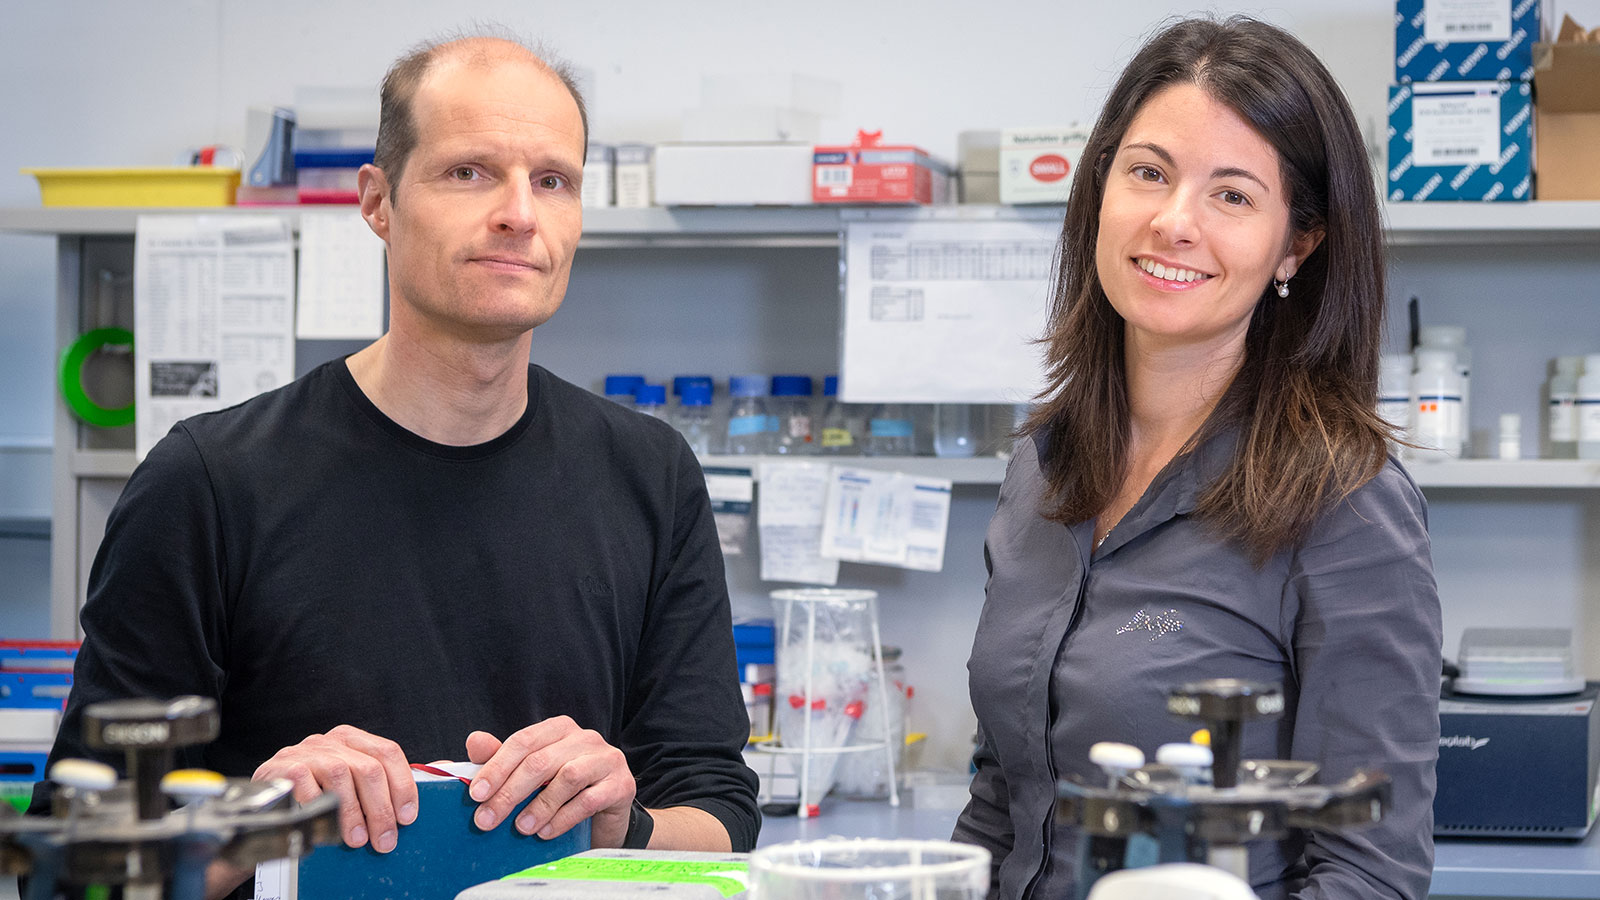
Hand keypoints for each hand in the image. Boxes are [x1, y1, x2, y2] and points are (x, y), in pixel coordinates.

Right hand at [252, 724, 417, 852]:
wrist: (264, 801)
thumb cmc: (310, 794)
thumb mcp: (345, 787)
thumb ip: (369, 792)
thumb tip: (400, 816)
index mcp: (351, 740)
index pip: (387, 752)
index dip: (402, 785)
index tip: (407, 815)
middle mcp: (330, 741)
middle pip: (368, 768)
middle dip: (380, 809)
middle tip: (383, 838)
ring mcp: (306, 751)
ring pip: (341, 775)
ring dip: (352, 813)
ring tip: (357, 838)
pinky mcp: (283, 766)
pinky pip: (307, 784)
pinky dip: (319, 807)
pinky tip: (325, 825)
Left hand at [465, 716, 634, 846]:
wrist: (607, 818)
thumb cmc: (564, 793)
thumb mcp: (531, 776)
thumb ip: (502, 758)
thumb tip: (473, 741)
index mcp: (559, 730)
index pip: (523, 741)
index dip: (496, 767)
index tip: (476, 794)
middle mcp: (585, 738)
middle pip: (541, 761)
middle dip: (510, 792)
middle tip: (487, 820)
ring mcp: (606, 759)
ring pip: (567, 777)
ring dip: (539, 806)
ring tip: (520, 828)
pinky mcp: (621, 784)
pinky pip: (590, 800)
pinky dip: (564, 818)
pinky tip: (547, 832)